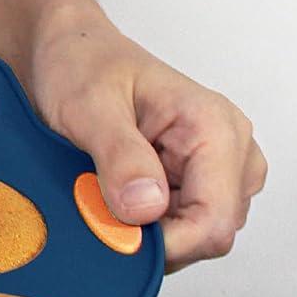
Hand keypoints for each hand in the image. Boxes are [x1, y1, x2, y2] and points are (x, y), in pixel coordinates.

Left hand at [27, 2, 265, 270]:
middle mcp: (228, 151)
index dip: (165, 243)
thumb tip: (146, 208)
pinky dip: (139, 223)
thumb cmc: (80, 64)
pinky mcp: (195, 183)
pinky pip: (176, 227)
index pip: (214, 221)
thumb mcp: (87, 105)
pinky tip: (109, 195)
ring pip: (192, 237)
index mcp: (215, 127)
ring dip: (142, 229)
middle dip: (150, 235)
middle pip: (207, 236)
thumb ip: (120, 157)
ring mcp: (215, 171)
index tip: (112, 237)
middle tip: (94, 205)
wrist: (67, 53)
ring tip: (99, 190)